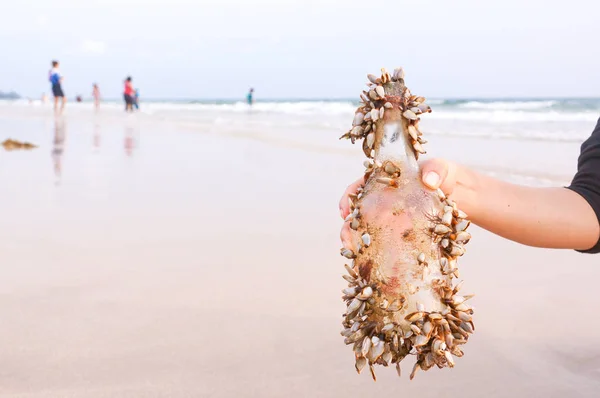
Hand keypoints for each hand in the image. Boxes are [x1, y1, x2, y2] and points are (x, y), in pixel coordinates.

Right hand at [338, 158, 457, 248]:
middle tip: (346, 237)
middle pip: (359, 211)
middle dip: (348, 225)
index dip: (349, 197)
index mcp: (389, 179)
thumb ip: (437, 170)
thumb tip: (429, 181)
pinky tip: (371, 260)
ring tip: (354, 252)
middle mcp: (386, 200)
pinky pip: (385, 243)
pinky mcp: (403, 234)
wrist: (466, 197)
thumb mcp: (444, 169)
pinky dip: (375, 252)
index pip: (361, 186)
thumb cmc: (449, 177)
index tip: (346, 210)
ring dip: (357, 241)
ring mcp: (394, 219)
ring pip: (368, 229)